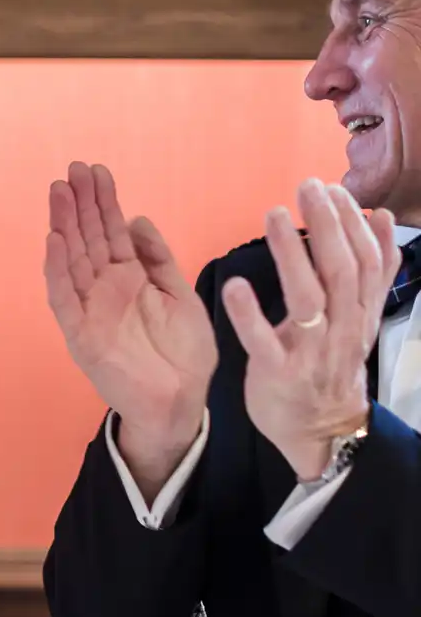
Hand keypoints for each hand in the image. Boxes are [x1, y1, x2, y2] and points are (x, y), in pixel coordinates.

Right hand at [45, 162, 218, 482]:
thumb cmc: (183, 355)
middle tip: (71, 170)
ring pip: (72, 260)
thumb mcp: (180, 295)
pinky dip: (58, 270)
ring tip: (59, 193)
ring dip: (64, 226)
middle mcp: (104, 290)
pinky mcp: (82, 336)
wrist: (182, 403)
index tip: (95, 171)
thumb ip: (158, 259)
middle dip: (80, 204)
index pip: (109, 233)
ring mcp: (91, 311)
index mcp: (129, 279)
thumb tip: (135, 220)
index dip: (103, 202)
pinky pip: (65, 299)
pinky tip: (55, 241)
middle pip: (87, 239)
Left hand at [220, 179, 399, 481]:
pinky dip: (250, 315)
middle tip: (307, 187)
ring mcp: (311, 352)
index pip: (366, 260)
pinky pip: (264, 343)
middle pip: (341, 271)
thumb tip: (382, 218)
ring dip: (292, 255)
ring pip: (308, 299)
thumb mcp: (357, 315)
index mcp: (360, 311)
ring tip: (273, 214)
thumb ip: (371, 271)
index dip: (353, 224)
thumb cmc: (330, 362)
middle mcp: (342, 328)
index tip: (334, 189)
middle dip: (327, 226)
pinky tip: (235, 286)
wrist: (319, 428)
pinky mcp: (278, 374)